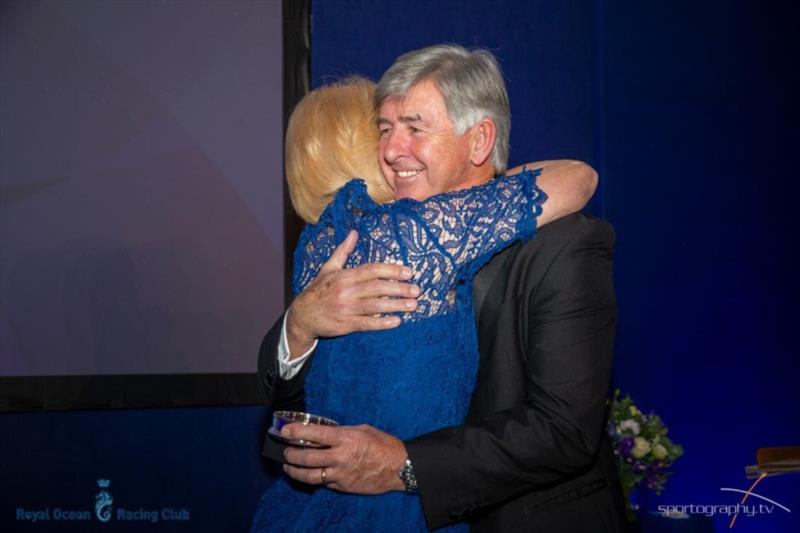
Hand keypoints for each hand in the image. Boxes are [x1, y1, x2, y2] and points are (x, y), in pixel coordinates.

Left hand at [281, 423, 406, 493]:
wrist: (398, 467)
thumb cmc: (382, 444)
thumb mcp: (362, 429)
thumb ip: (342, 431)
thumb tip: (325, 433)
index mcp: (345, 438)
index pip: (314, 434)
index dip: (296, 431)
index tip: (284, 430)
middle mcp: (340, 456)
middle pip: (307, 457)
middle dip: (291, 454)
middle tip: (285, 451)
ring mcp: (341, 474)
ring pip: (310, 475)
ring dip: (295, 471)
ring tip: (288, 467)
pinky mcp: (343, 486)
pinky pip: (324, 483)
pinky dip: (313, 478)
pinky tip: (308, 475)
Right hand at [286, 230, 419, 355]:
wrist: (302, 315)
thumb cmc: (318, 290)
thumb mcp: (328, 268)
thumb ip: (343, 251)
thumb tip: (353, 233)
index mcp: (344, 276)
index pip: (372, 270)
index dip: (391, 270)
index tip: (409, 272)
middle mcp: (346, 291)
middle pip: (377, 288)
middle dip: (399, 288)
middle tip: (417, 290)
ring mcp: (346, 308)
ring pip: (375, 306)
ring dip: (396, 306)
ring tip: (413, 305)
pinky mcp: (346, 325)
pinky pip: (367, 324)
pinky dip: (382, 323)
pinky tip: (397, 322)